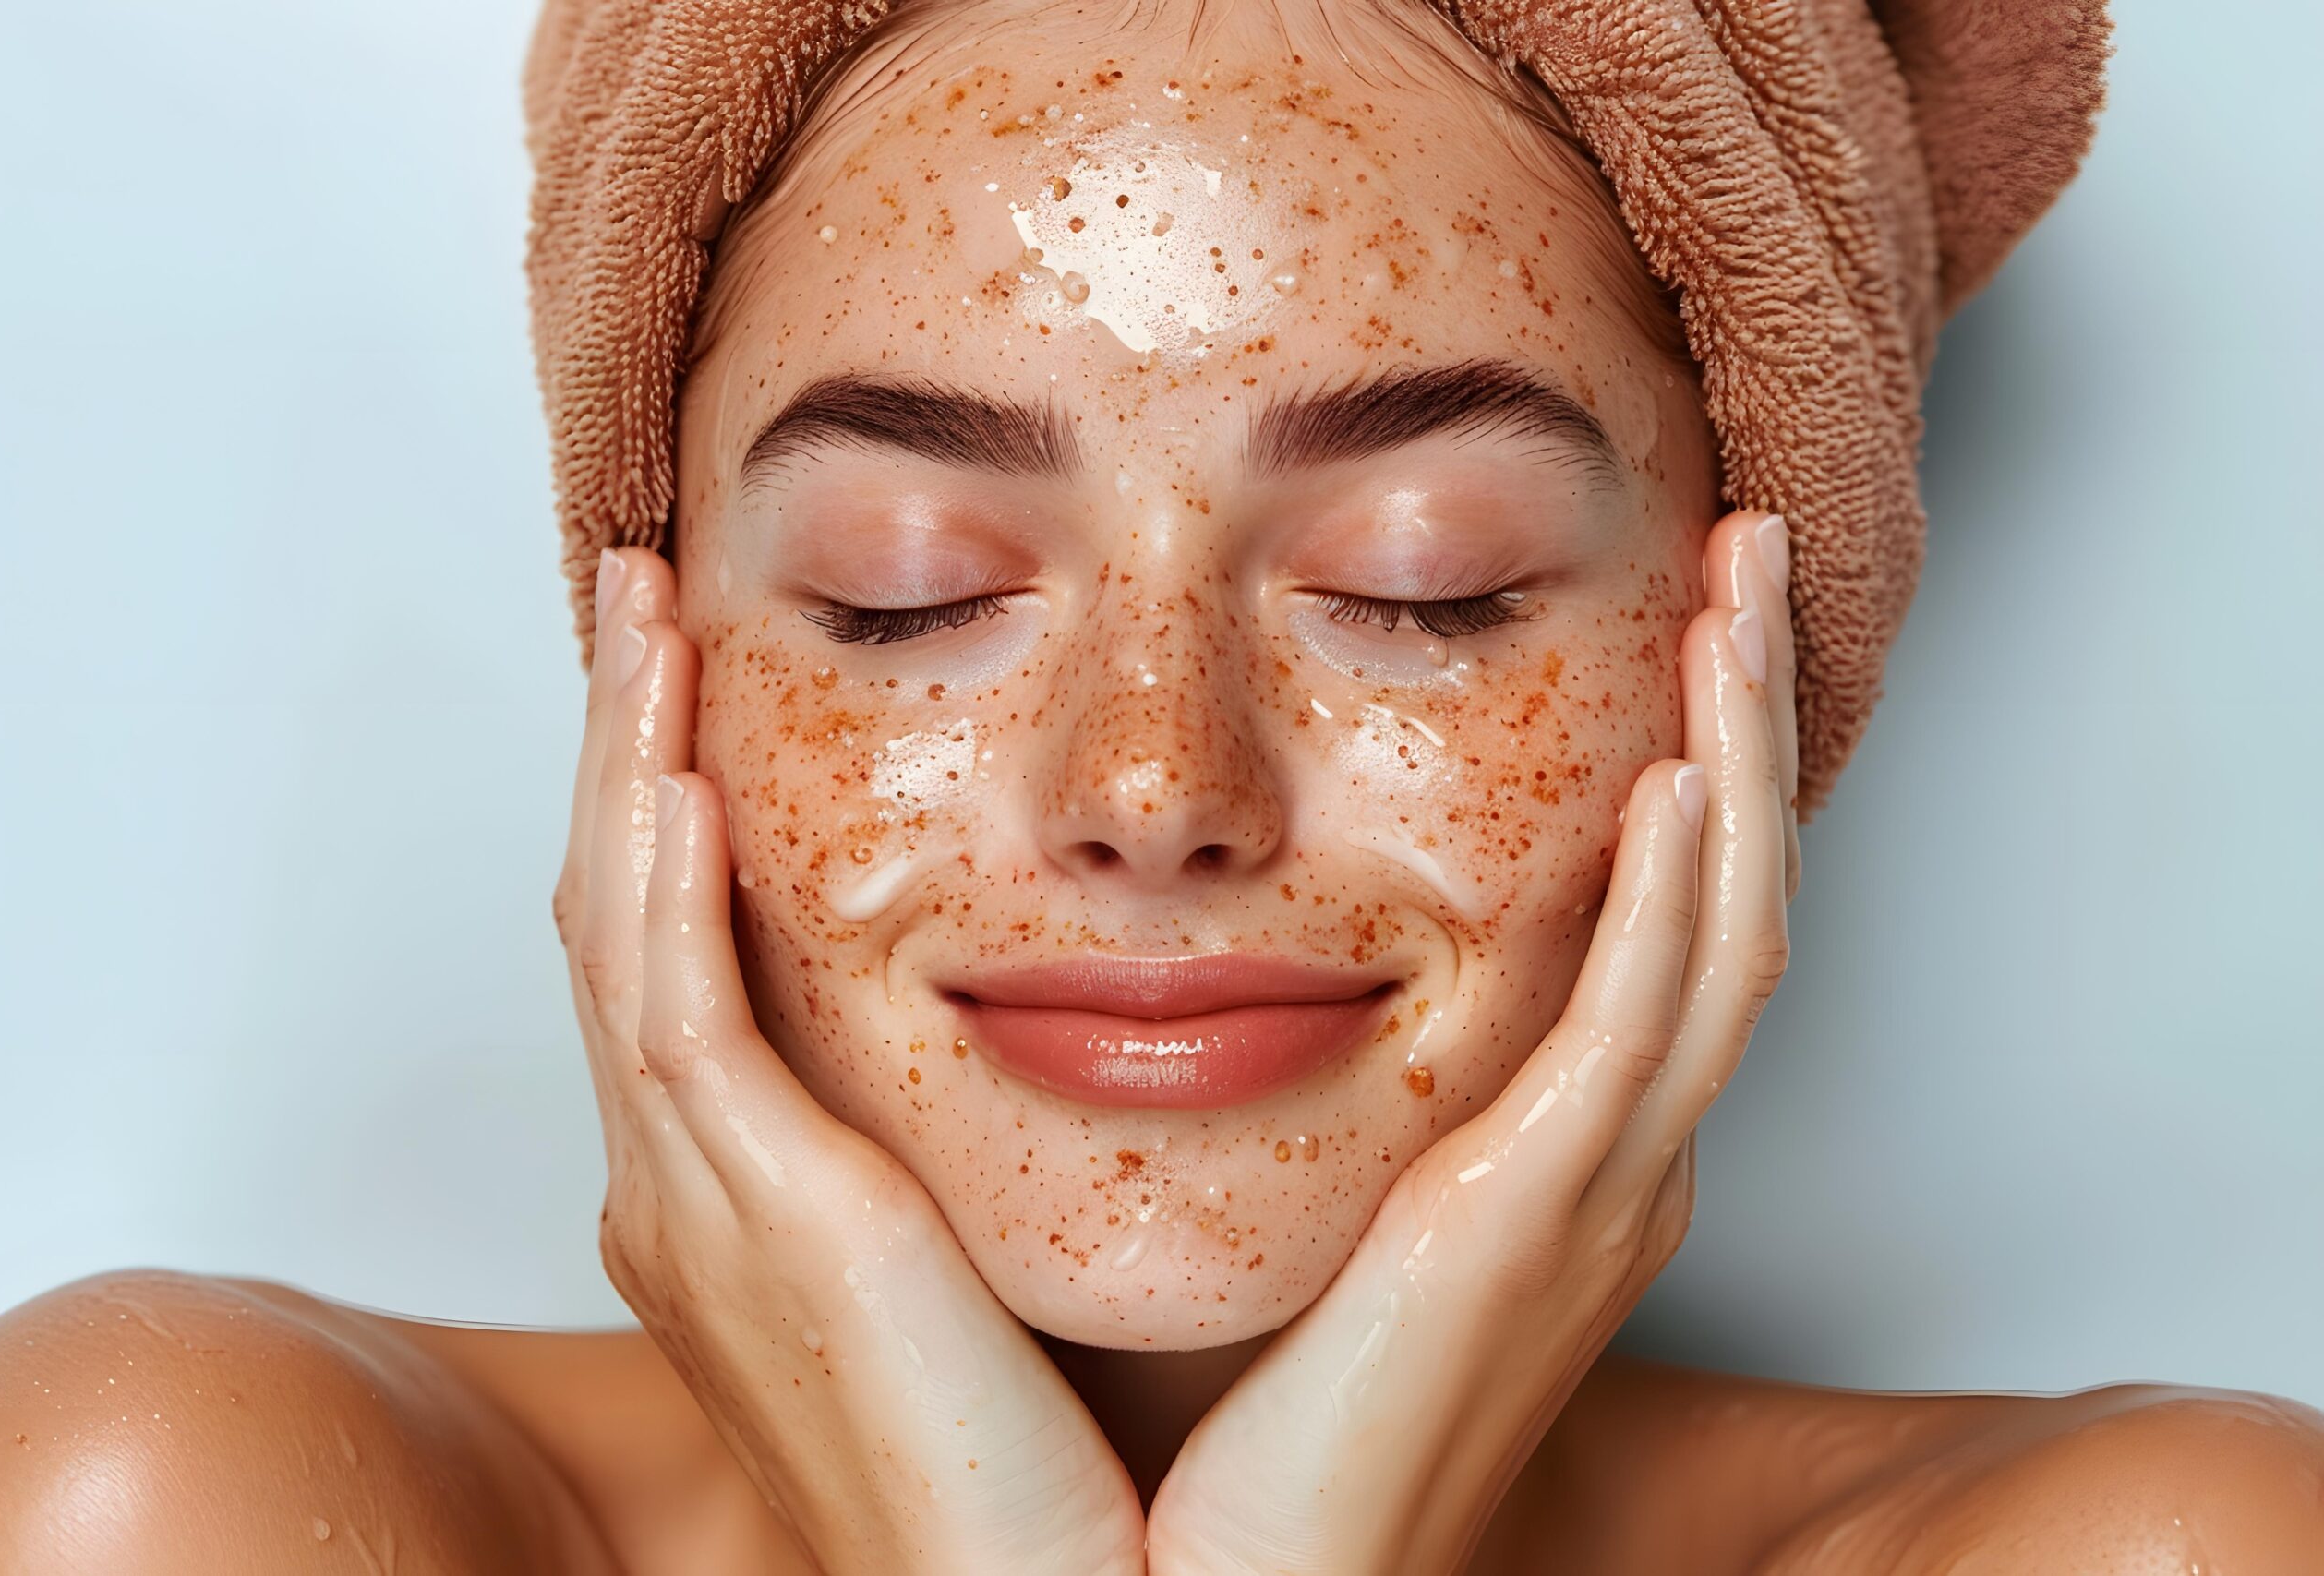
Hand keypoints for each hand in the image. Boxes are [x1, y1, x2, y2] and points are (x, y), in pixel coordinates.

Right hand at [555, 549, 1143, 1575]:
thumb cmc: (1041, 1471)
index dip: (666, 817)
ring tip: (651, 622)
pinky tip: (689, 765)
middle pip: (620, 923)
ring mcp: (697, 1204)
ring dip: (631, 765)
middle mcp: (683, 1194)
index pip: (672, 964)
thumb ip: (953, 1149)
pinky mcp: (757, 1215)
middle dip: (626, 754)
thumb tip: (1045, 1034)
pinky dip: (666, 879)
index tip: (700, 692)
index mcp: (732, 1205)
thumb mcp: (972, 1268)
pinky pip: (678, 1010)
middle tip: (646, 611)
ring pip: (623, 933)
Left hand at [1145, 510, 1798, 1575]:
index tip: (1678, 633)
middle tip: (1743, 567)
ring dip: (1741, 758)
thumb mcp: (1334, 1207)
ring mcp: (1598, 1189)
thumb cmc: (1266, 1411)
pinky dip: (1674, 898)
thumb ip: (1351, 1089)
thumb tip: (1248, 959)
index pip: (1669, 923)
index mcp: (1566, 1149)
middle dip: (1748, 724)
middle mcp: (1614, 1158)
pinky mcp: (1536, 1218)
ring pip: (1722, 931)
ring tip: (1740, 602)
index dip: (1701, 771)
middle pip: (1727, 897)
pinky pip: (1644, 1029)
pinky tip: (1678, 780)